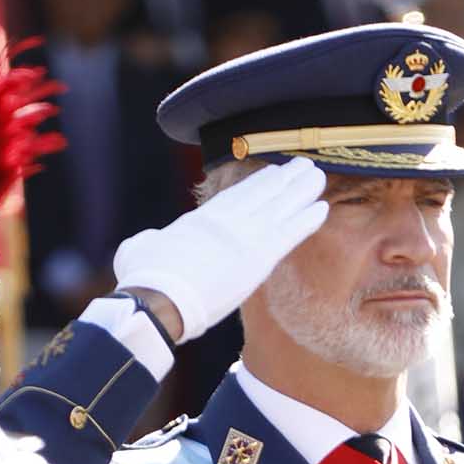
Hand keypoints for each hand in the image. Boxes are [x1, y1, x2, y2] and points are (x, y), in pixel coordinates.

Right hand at [113, 154, 329, 343]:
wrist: (159, 296)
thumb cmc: (144, 278)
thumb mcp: (141, 248)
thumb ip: (153, 241)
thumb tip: (150, 243)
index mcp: (201, 220)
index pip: (236, 198)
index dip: (257, 185)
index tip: (272, 174)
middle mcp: (226, 222)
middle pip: (262, 195)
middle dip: (283, 180)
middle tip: (302, 167)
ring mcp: (244, 236)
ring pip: (280, 207)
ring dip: (301, 191)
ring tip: (317, 177)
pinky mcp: (258, 257)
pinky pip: (290, 234)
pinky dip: (306, 219)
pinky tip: (322, 208)